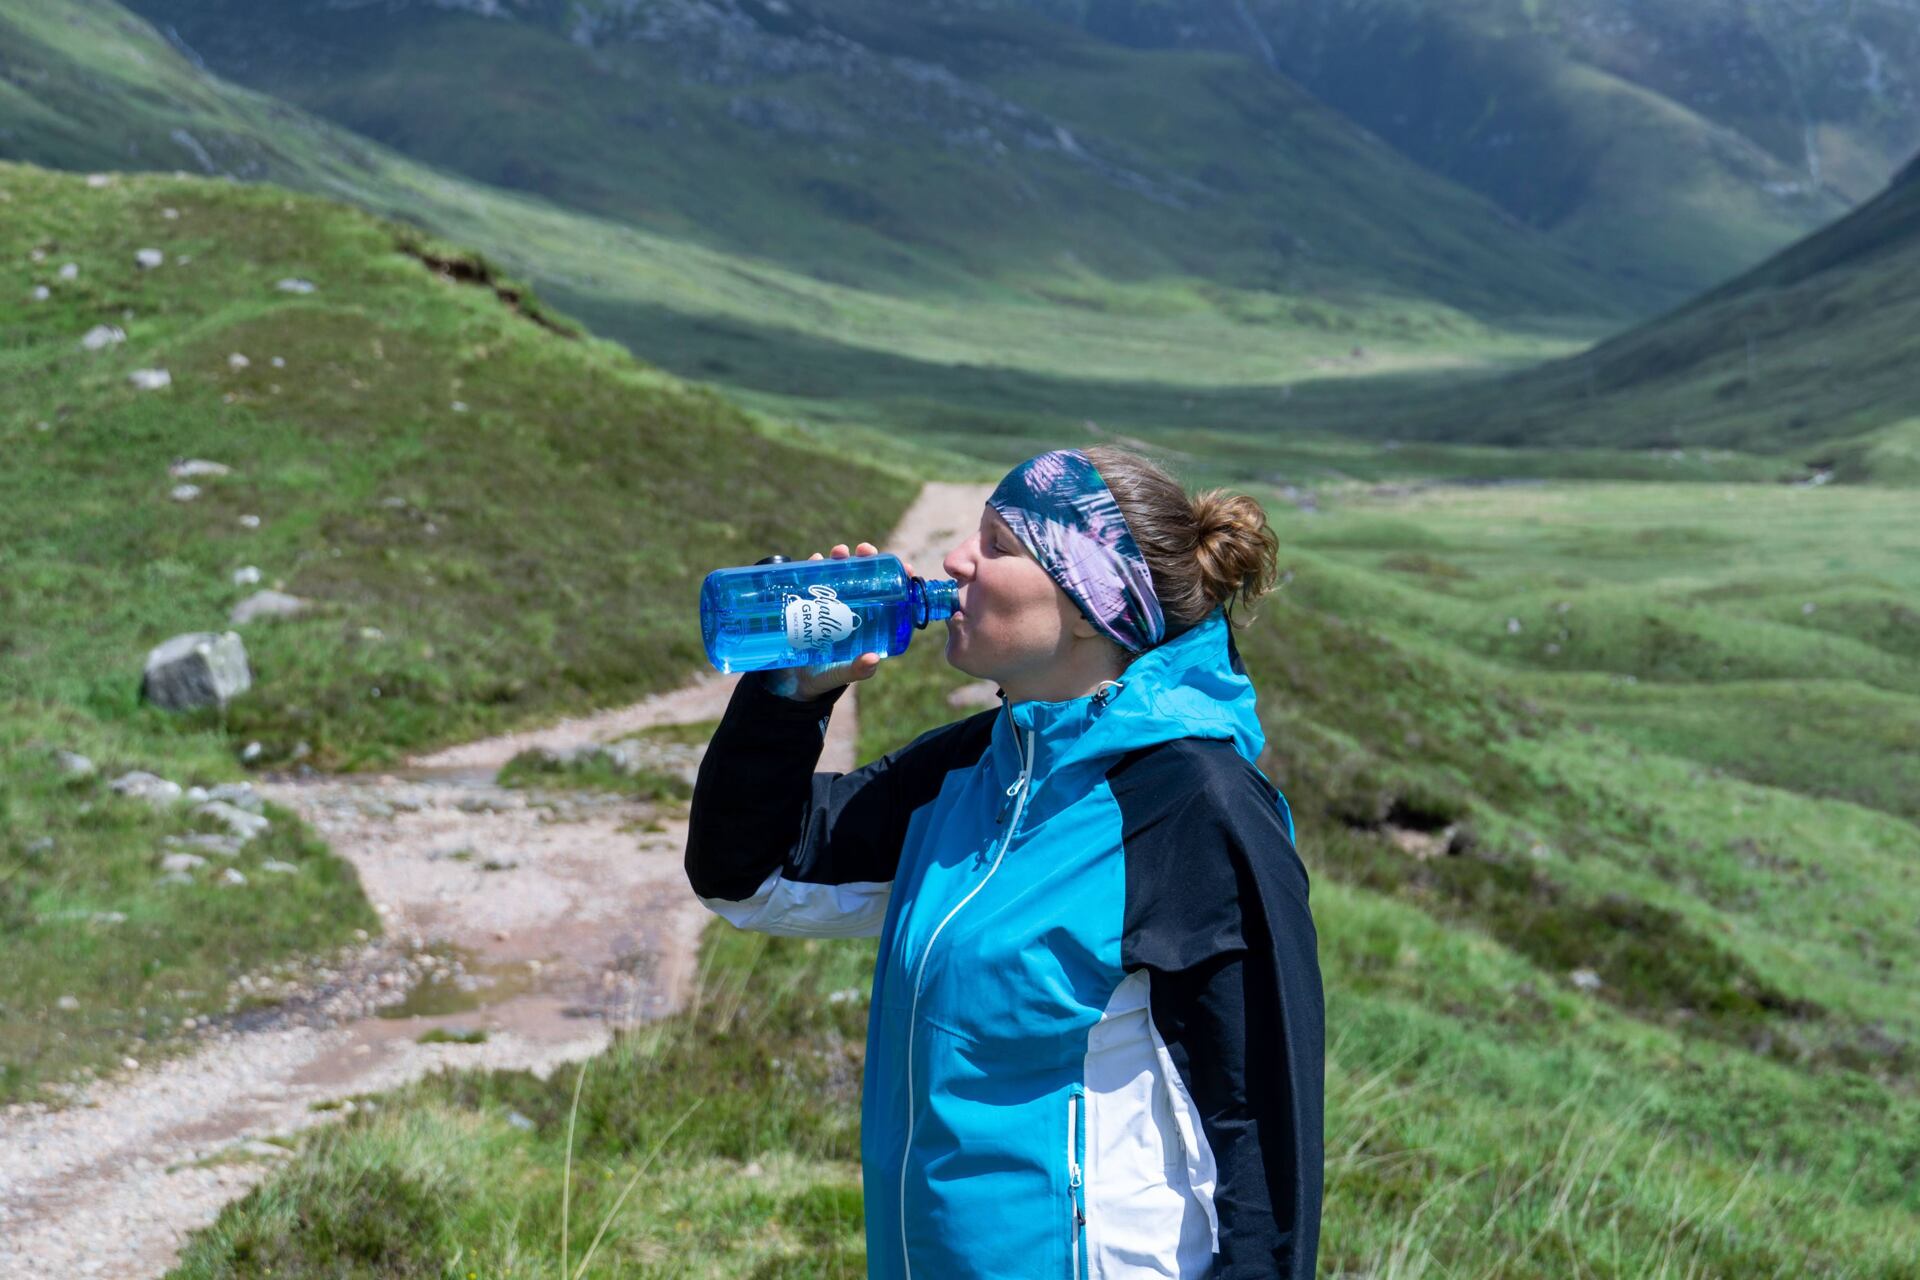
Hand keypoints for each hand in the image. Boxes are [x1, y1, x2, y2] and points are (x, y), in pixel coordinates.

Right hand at [777, 542, 912, 701]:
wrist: (794, 679)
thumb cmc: (826, 676)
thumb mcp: (843, 674)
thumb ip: (857, 670)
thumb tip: (872, 659)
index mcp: (871, 624)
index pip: (890, 596)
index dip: (899, 579)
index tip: (904, 567)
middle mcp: (853, 608)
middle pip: (864, 578)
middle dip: (866, 560)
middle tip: (864, 551)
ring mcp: (832, 603)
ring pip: (840, 574)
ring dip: (841, 558)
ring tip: (839, 552)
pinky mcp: (810, 601)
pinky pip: (814, 579)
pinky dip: (815, 566)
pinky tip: (815, 559)